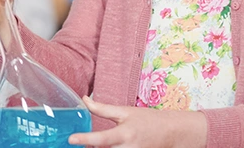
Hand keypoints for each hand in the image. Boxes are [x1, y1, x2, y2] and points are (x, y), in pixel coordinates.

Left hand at [69, 95, 206, 147]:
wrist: (172, 133)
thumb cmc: (147, 120)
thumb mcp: (125, 111)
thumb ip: (102, 109)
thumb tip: (84, 100)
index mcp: (124, 134)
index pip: (102, 139)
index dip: (85, 139)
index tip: (71, 139)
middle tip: (77, 142)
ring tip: (92, 144)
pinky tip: (105, 146)